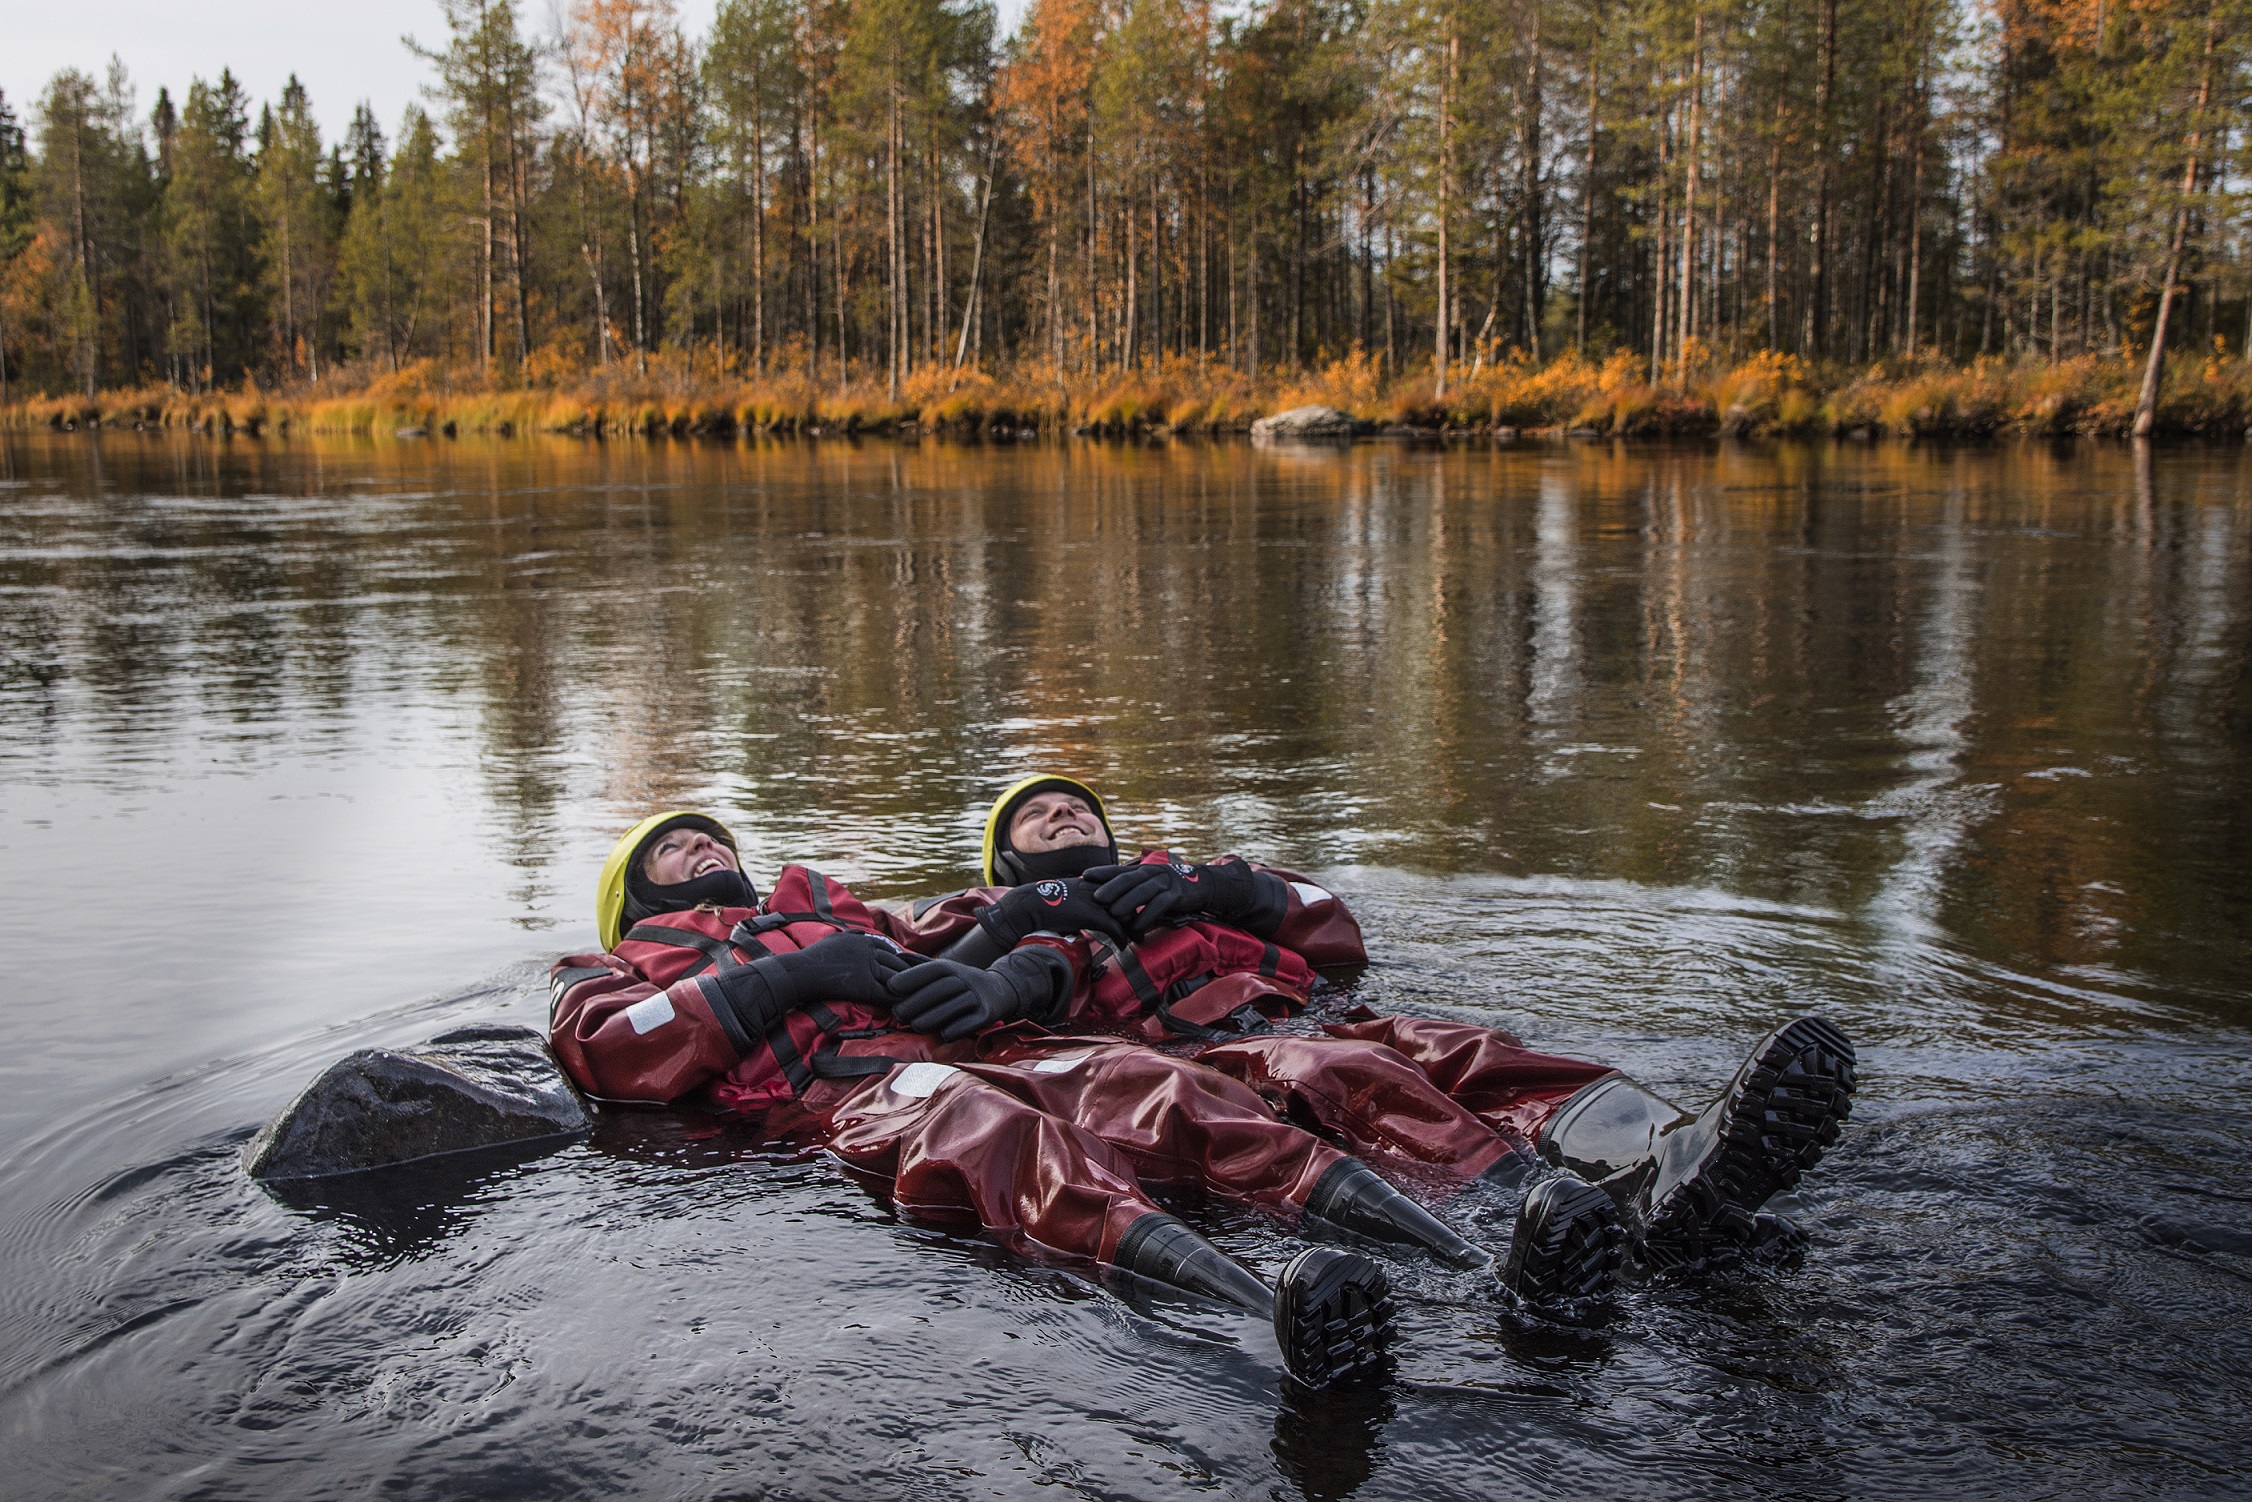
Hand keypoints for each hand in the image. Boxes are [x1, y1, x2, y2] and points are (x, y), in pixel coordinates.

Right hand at [776, 931, 919, 1007]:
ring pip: (898, 978)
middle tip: (929, 985)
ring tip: (925, 998)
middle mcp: (870, 951)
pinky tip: (911, 1009)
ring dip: (912, 989)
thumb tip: (863, 934)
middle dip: (914, 975)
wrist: (800, 972)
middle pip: (899, 964)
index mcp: (865, 940)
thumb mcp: (835, 938)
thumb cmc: (813, 958)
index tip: (915, 970)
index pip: (891, 951)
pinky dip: (901, 1001)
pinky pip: (888, 994)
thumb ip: (852, 935)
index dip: (904, 962)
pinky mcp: (866, 986)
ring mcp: (869, 968)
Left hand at [884, 950, 1068, 1041]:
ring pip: (954, 1006)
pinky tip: (943, 1034)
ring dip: (933, 1017)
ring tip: (914, 1026)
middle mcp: (967, 980)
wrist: (1000, 990)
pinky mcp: (988, 1014)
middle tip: (897, 1013)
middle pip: (940, 989)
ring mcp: (978, 997)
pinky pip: (971, 1022)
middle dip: (916, 1001)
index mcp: (953, 969)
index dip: (911, 977)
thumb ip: (919, 965)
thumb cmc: (962, 983)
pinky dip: (957, 1029)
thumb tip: (893, 957)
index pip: (931, 970)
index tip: (891, 986)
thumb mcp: (945, 970)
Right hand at [979, 877, 1129, 945]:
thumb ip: (1081, 905)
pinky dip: (1122, 938)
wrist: (1029, 905)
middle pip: (1128, 900)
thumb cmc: (1045, 904)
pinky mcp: (1092, 914)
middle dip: (1139, 913)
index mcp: (1093, 882)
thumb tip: (1083, 916)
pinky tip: (1125, 946)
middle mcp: (1097, 888)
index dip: (1131, 901)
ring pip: (1125, 914)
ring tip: (1140, 937)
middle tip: (1146, 925)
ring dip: (1134, 927)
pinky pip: (1115, 928)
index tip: (1138, 911)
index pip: (1121, 889)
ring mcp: (1096, 900)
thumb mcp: (1068, 899)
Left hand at [1083, 859, 1265, 936]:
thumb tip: (1108, 902)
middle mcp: (1152, 873)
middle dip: (1111, 887)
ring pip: (1143, 891)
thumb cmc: (1171, 889)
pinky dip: (1147, 917)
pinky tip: (1137, 927)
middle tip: (1095, 897)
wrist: (1202, 886)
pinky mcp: (1177, 895)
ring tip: (1113, 913)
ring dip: (1127, 903)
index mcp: (1143, 870)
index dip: (1102, 872)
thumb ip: (1133, 889)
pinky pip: (1159, 906)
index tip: (1084, 876)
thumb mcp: (1151, 885)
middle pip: (1128, 879)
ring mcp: (1165, 882)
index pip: (1119, 870)